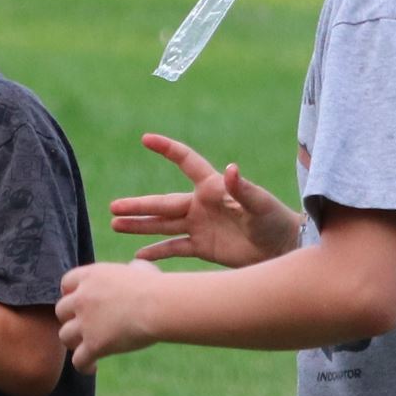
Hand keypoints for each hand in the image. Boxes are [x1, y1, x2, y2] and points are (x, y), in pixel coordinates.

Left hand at [56, 261, 164, 372]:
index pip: (67, 283)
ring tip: (87, 348)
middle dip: (71, 318)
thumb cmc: (156, 286)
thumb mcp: (140, 268)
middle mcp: (82, 298)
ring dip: (74, 342)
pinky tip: (93, 367)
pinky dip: (84, 366)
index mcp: (91, 276)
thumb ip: (129, 269)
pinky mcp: (94, 345)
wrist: (159, 305)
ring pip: (65, 336)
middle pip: (61, 311)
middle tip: (84, 326)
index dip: (71, 294)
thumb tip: (134, 270)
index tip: (80, 302)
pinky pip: (78, 361)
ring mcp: (86, 323)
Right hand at [109, 134, 301, 266]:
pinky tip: (137, 257)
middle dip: (139, 205)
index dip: (168, 149)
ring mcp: (200, 226)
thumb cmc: (275, 220)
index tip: (146, 138)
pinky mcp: (203, 247)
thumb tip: (230, 168)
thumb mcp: (259, 203)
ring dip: (140, 226)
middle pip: (164, 202)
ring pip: (163, 225)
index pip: (187, 162)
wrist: (282, 248)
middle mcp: (202, 205)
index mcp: (213, 187)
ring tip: (115, 224)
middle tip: (112, 206)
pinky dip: (156, 253)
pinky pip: (174, 249)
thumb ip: (242, 188)